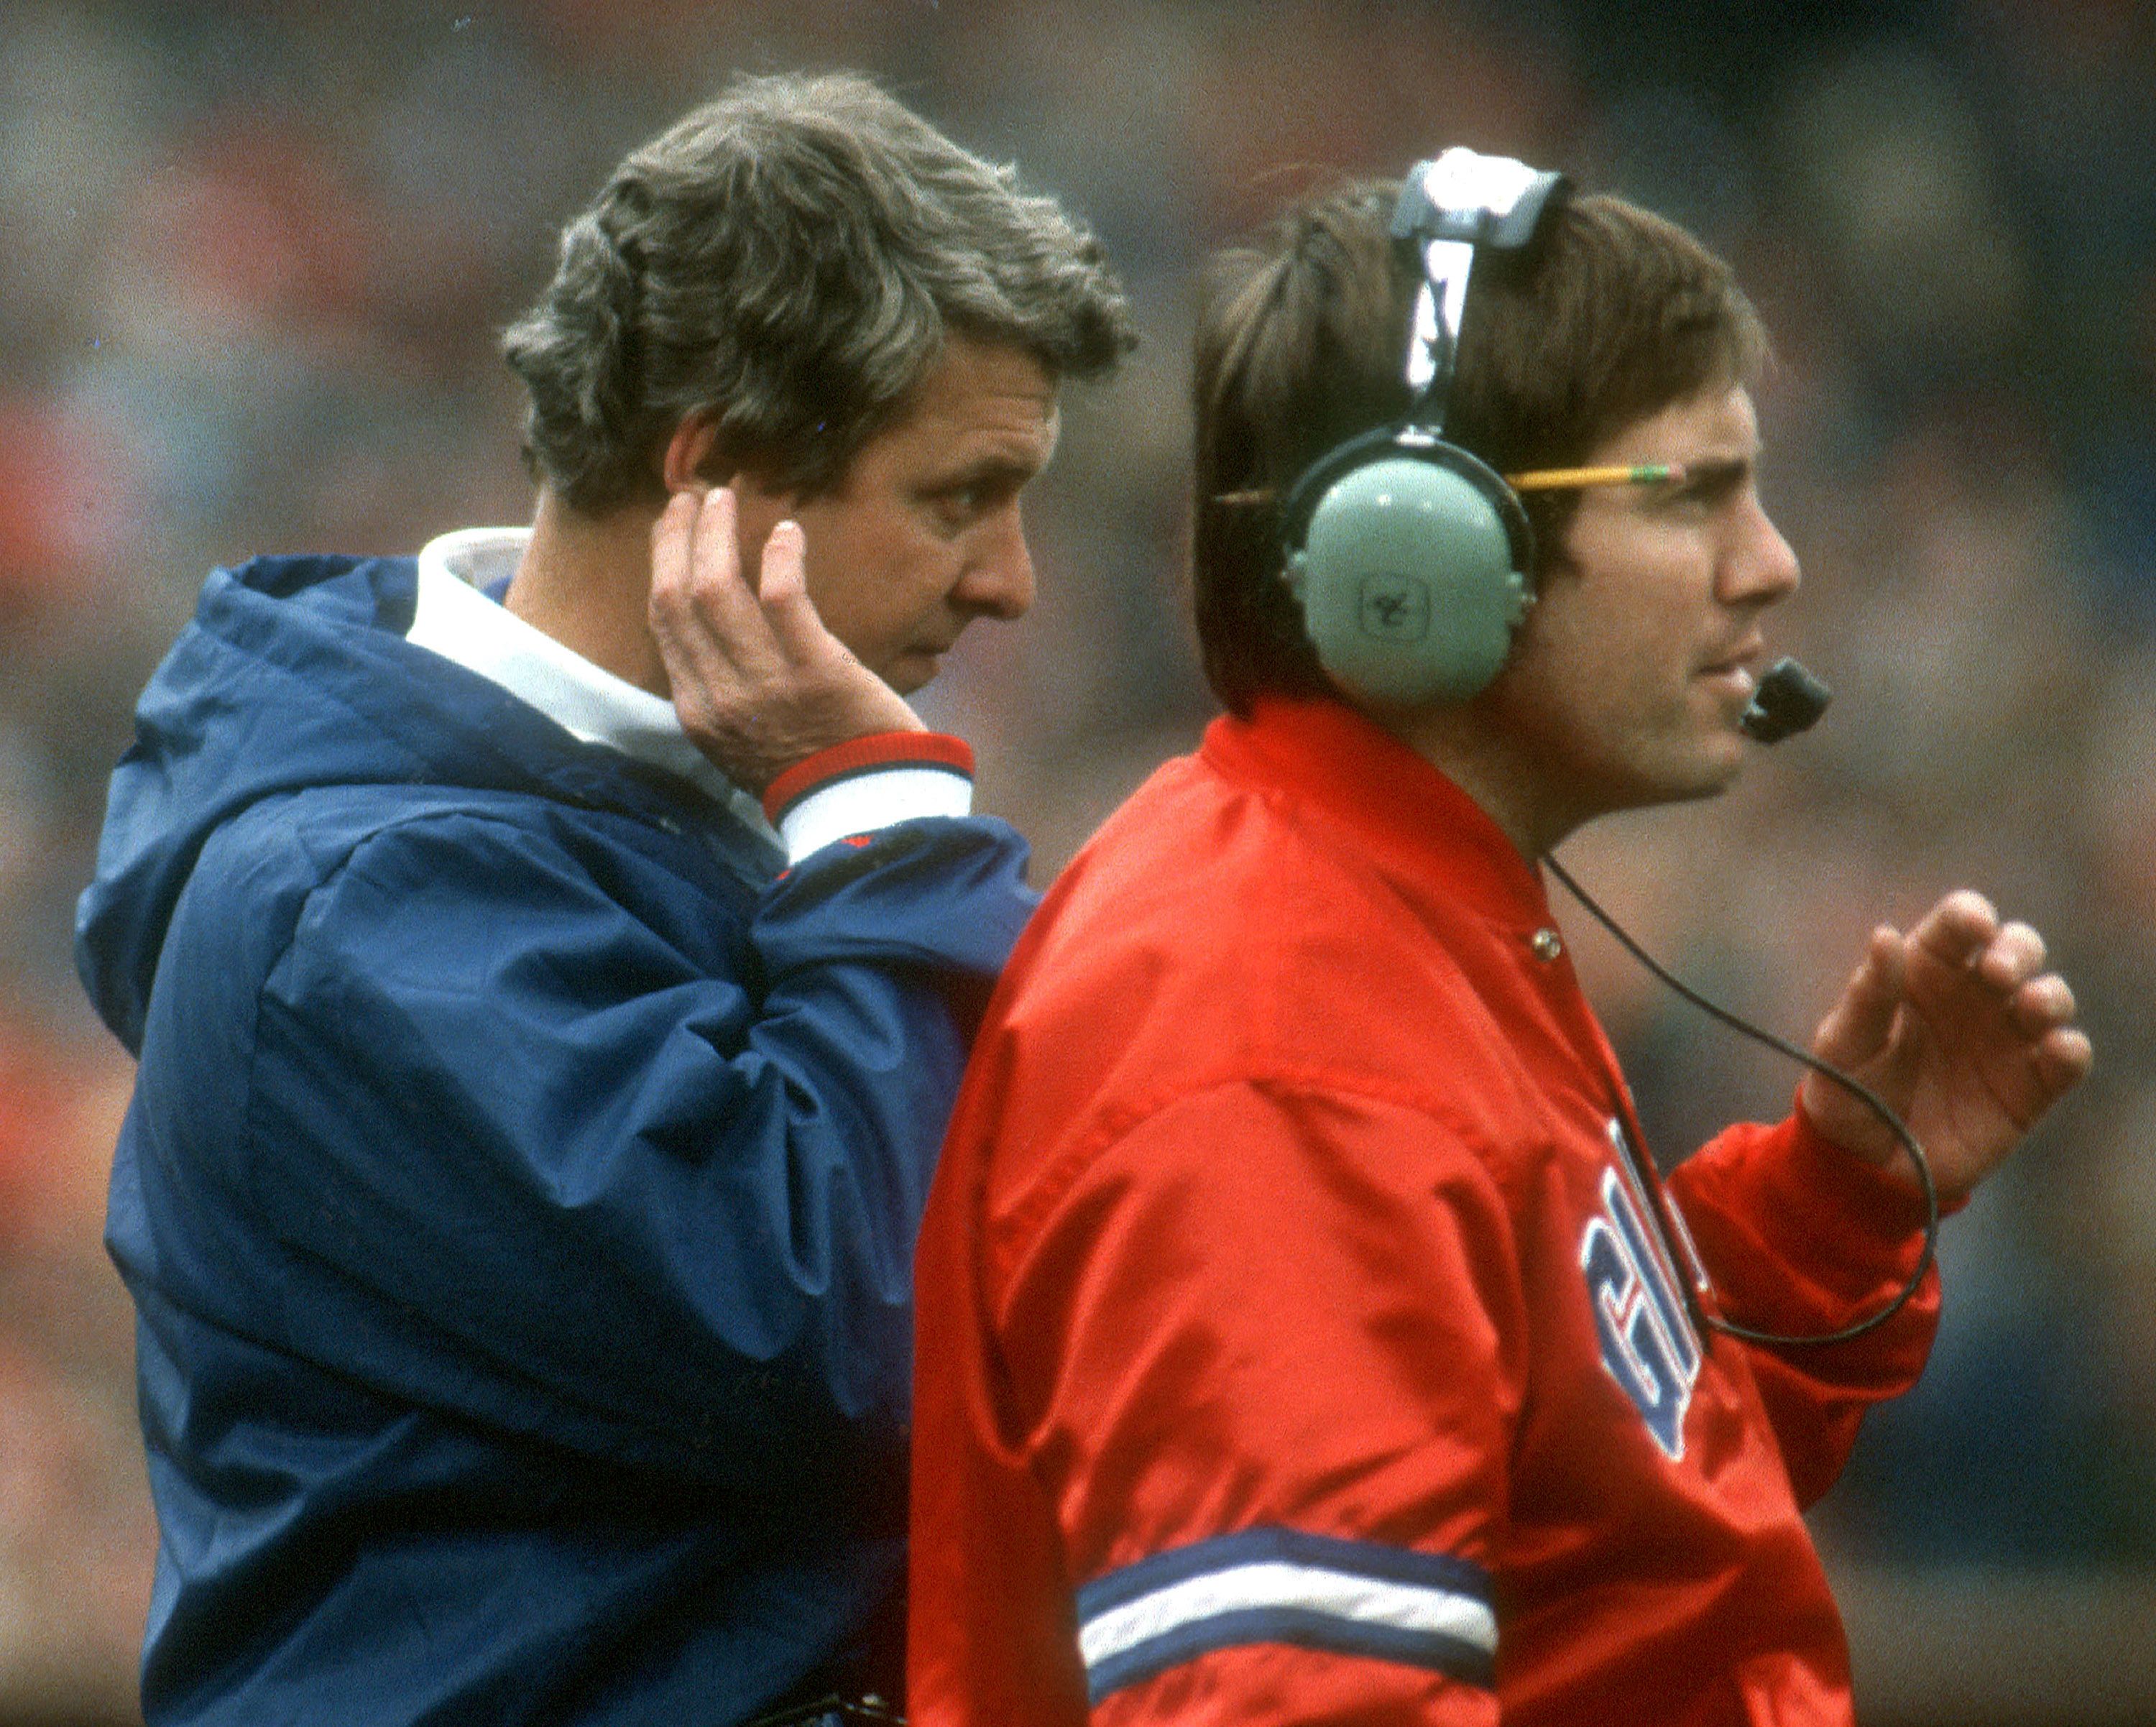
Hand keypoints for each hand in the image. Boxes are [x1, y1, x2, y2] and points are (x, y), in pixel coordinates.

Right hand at [648, 486, 922, 792]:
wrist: (870, 812)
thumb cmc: (817, 772)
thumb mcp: (748, 743)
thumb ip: (725, 694)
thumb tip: (715, 639)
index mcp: (700, 714)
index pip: (665, 622)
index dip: (664, 565)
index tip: (673, 529)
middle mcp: (723, 698)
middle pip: (680, 597)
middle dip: (679, 538)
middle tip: (693, 497)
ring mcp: (768, 685)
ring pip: (718, 589)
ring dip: (719, 534)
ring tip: (728, 498)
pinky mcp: (819, 673)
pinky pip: (785, 598)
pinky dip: (782, 557)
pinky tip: (789, 532)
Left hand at [1798, 890, 2092, 1202]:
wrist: (1866, 1165)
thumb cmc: (1847, 1093)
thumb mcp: (1842, 1045)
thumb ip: (1867, 995)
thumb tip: (1885, 934)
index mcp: (1925, 970)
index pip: (1960, 923)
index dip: (1972, 916)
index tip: (1973, 927)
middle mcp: (1974, 996)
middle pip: (2018, 947)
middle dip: (2018, 949)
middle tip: (1998, 973)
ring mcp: (2007, 1038)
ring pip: (2050, 995)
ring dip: (2049, 995)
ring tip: (2030, 1008)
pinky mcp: (2031, 1086)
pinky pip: (2067, 1058)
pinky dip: (2070, 1050)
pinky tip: (2056, 1050)